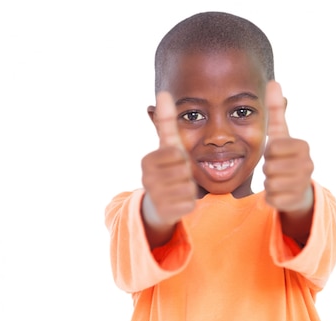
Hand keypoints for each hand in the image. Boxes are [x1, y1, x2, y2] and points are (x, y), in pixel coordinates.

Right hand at [141, 91, 195, 228]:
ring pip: (188, 188)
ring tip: (178, 190)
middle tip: (178, 179)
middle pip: (184, 171)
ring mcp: (154, 197)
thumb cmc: (167, 171)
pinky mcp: (164, 213)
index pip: (178, 154)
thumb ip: (166, 121)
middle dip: (187, 175)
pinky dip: (189, 204)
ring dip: (189, 189)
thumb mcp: (168, 146)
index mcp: (147, 161)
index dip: (182, 159)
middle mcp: (146, 179)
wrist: (159, 206)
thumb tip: (164, 92)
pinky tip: (178, 203)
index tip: (174, 164)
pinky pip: (189, 204)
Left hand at [263, 81, 313, 213]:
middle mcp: (308, 165)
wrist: (298, 189)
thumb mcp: (280, 135)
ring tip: (279, 180)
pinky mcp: (296, 201)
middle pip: (269, 168)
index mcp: (303, 146)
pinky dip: (271, 198)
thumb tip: (273, 81)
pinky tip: (280, 193)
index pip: (272, 149)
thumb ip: (276, 111)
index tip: (277, 155)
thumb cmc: (286, 158)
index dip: (269, 153)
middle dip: (268, 170)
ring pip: (269, 184)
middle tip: (277, 169)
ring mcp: (303, 184)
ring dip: (268, 184)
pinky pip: (272, 200)